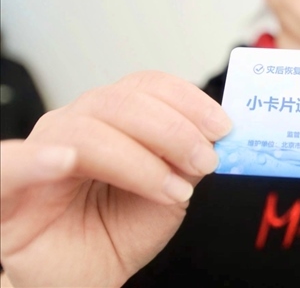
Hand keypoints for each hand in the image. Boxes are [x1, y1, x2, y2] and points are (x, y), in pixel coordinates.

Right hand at [0, 71, 230, 286]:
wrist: (86, 277)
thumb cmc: (120, 229)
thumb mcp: (170, 191)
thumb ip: (187, 160)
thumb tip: (215, 136)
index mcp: (114, 117)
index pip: (148, 86)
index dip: (189, 101)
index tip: (223, 128)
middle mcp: (77, 123)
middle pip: (122, 102)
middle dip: (173, 131)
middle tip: (205, 162)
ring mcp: (42, 150)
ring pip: (87, 130)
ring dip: (138, 159)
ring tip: (172, 191)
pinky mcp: (9, 188)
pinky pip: (11, 164)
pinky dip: (37, 159)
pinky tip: (66, 162)